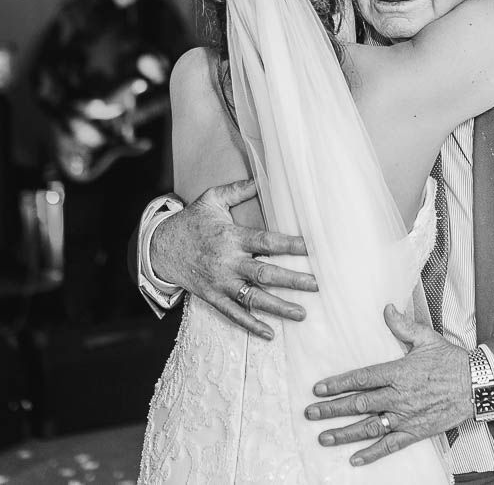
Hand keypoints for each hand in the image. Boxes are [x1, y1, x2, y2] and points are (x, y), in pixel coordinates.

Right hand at [150, 179, 314, 338]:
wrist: (158, 247)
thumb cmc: (191, 221)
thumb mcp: (212, 199)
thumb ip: (238, 189)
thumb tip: (261, 178)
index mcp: (231, 237)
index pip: (266, 242)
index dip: (289, 245)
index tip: (312, 249)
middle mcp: (227, 262)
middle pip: (264, 273)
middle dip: (292, 280)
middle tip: (316, 285)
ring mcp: (220, 282)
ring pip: (253, 298)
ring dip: (278, 306)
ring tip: (302, 313)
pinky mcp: (212, 296)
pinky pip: (233, 314)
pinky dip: (251, 325)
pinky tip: (270, 334)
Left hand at [304, 305, 471, 465]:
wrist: (476, 385)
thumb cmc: (451, 360)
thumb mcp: (426, 338)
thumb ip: (403, 326)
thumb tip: (386, 309)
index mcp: (398, 371)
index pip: (361, 378)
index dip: (338, 383)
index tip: (319, 388)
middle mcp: (398, 396)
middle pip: (358, 404)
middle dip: (332, 409)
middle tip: (310, 413)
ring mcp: (406, 416)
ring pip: (369, 427)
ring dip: (344, 433)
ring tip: (324, 437)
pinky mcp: (416, 432)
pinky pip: (390, 445)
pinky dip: (372, 453)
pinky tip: (355, 459)